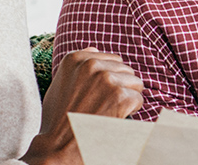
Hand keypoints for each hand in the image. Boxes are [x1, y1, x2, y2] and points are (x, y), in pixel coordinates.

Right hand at [22, 47, 143, 164]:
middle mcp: (91, 65)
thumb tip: (94, 49)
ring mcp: (106, 79)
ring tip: (108, 111)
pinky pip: (138, 99)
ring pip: (135, 83)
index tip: (97, 95)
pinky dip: (131, 112)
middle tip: (103, 106)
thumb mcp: (61, 84)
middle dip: (120, 87)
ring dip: (127, 98)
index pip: (112, 60)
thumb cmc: (59, 118)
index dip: (110, 80)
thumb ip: (78, 66)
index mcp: (75, 58)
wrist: (59, 146)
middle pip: (125, 70)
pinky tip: (113, 119)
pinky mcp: (119, 96)